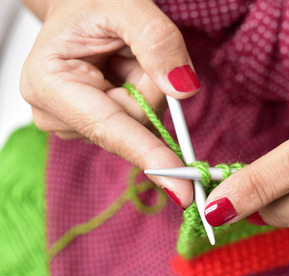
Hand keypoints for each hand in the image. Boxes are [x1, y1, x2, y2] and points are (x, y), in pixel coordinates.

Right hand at [20, 0, 199, 207]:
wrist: (79, 8)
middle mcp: (56, 114)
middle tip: (133, 52)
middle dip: (149, 90)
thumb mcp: (128, 7)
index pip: (110, 129)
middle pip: (133, 127)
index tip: (181, 190)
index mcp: (50, 84)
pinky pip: (138, 121)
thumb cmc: (91, 4)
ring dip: (145, 88)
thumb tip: (183, 90)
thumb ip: (157, 43)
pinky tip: (122, 73)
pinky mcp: (92, 126)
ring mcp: (73, 124)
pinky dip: (141, 95)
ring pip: (140, 125)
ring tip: (122, 57)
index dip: (149, 157)